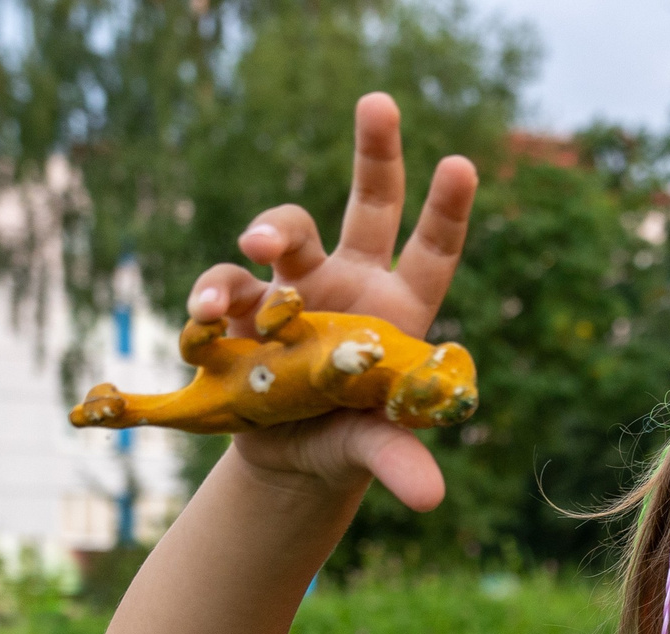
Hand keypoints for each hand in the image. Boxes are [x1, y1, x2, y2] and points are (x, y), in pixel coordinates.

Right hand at [185, 92, 478, 512]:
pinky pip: (222, 290)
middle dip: (375, 150)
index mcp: (398, 311)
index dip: (447, 208)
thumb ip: (398, 460)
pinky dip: (211, 299)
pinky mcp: (238, 312)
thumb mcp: (371, 451)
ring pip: (284, 235)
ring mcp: (290, 289)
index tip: (463, 162)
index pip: (431, 251)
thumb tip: (429, 496)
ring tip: (257, 251)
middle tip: (378, 102)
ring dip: (269, 233)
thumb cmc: (345, 444)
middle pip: (368, 202)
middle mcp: (349, 284)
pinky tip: (206, 321)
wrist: (285, 459)